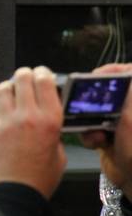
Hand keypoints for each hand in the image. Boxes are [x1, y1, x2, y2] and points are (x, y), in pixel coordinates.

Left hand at [0, 66, 65, 198]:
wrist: (17, 191)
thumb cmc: (40, 175)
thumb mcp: (59, 149)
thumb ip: (53, 127)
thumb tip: (46, 112)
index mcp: (50, 120)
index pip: (45, 81)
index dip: (43, 73)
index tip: (43, 74)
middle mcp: (28, 116)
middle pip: (22, 77)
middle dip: (26, 74)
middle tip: (27, 78)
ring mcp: (6, 121)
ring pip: (4, 87)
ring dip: (10, 85)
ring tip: (14, 91)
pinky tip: (4, 105)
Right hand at [81, 63, 131, 200]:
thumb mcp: (130, 122)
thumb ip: (127, 96)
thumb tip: (127, 71)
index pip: (128, 74)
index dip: (112, 72)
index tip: (97, 77)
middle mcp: (128, 109)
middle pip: (108, 91)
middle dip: (95, 101)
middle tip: (87, 107)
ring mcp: (120, 122)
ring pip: (95, 109)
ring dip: (89, 121)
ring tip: (96, 133)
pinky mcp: (109, 134)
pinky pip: (90, 126)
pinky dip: (89, 134)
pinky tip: (97, 143)